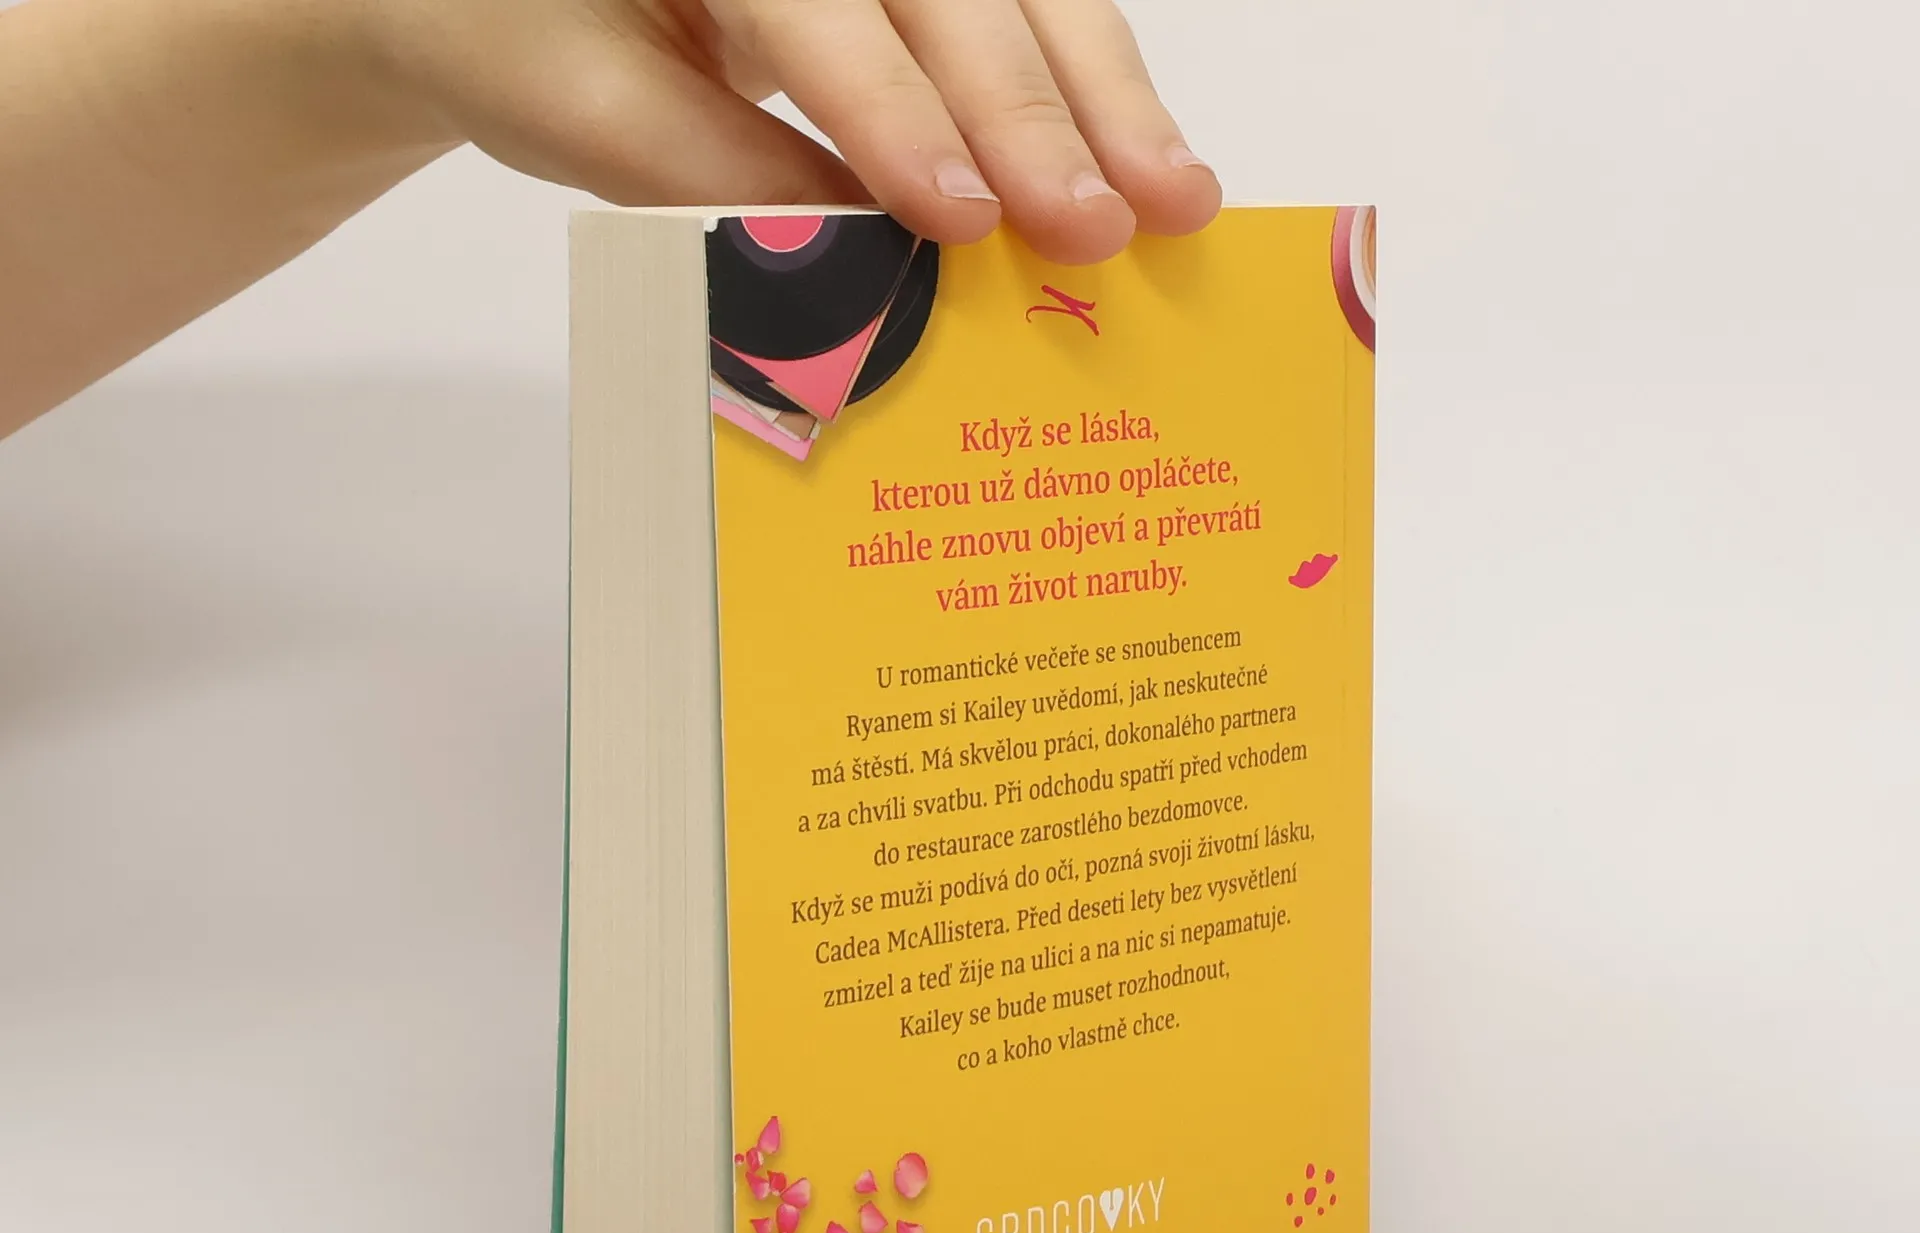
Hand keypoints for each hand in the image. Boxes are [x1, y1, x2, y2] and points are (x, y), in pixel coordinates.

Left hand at [352, 0, 1220, 262]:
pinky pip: (1015, 5)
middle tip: (1105, 225)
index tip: (967, 219)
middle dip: (1037, 108)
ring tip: (1174, 196)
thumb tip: (876, 262)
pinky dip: (1082, 86)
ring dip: (1102, 93)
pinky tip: (1141, 153)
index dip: (898, 112)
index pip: (821, 1)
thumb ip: (724, 178)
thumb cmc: (522, 36)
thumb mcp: (587, 114)